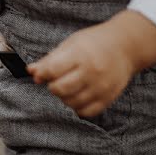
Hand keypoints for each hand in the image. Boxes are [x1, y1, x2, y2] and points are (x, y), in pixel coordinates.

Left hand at [28, 10, 155, 116]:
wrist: (124, 47)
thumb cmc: (93, 43)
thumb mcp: (70, 44)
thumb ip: (49, 59)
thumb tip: (30, 71)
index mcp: (80, 55)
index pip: (52, 70)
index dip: (41, 74)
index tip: (40, 74)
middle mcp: (92, 72)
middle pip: (61, 89)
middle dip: (52, 87)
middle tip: (55, 81)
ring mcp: (101, 87)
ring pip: (72, 103)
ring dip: (63, 97)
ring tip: (67, 88)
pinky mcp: (109, 98)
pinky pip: (87, 112)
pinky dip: (77, 107)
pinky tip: (76, 97)